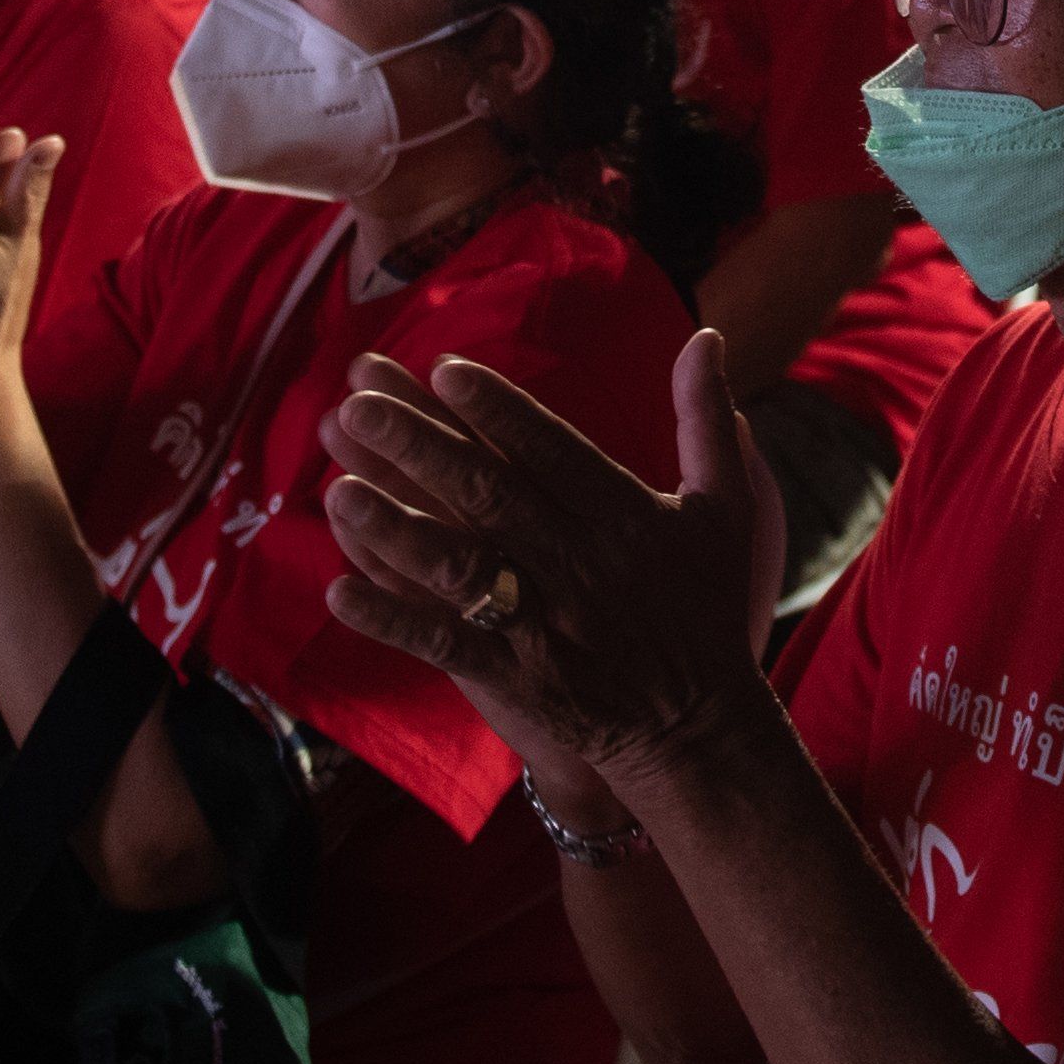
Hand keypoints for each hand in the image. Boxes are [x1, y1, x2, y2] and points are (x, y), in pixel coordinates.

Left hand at [320, 332, 783, 808]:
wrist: (697, 729)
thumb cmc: (705, 605)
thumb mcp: (725, 507)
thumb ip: (706, 419)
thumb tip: (707, 335)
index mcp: (624, 516)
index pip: (551, 449)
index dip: (497, 409)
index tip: (442, 369)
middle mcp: (580, 565)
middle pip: (490, 495)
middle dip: (420, 448)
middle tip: (357, 405)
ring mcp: (543, 625)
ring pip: (461, 568)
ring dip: (396, 529)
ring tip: (339, 489)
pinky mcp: (515, 680)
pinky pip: (446, 645)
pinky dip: (393, 621)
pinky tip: (340, 590)